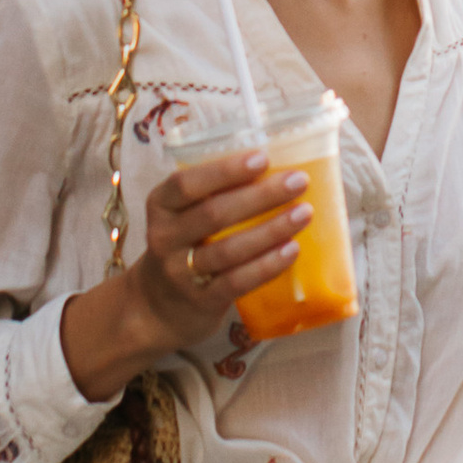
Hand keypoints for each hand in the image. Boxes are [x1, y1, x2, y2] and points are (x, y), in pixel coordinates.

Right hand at [59, 147, 309, 399]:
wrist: (158, 305)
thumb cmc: (185, 244)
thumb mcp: (183, 215)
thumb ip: (214, 193)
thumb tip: (276, 165)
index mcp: (161, 205)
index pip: (187, 183)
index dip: (225, 171)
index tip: (263, 157)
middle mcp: (165, 237)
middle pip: (214, 213)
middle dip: (261, 196)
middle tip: (299, 181)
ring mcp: (180, 272)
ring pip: (229, 249)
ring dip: (271, 230)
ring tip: (304, 214)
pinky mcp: (200, 300)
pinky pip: (237, 282)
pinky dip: (267, 265)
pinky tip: (292, 250)